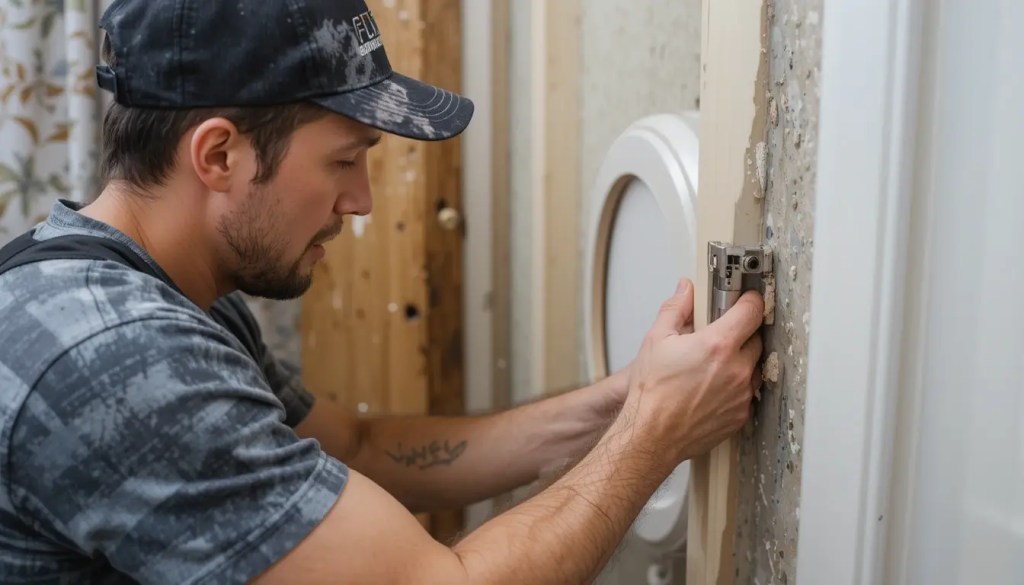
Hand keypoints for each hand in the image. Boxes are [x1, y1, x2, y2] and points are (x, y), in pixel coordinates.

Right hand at [623, 277, 763, 463]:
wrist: (652, 434)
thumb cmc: (652, 393)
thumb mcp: (656, 340)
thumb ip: (675, 309)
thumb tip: (684, 291)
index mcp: (717, 345)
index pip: (751, 311)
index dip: (750, 301)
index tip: (747, 300)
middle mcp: (735, 369)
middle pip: (756, 338)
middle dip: (741, 333)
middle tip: (719, 336)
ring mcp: (741, 394)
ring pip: (753, 367)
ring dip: (740, 361)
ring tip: (713, 366)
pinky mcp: (741, 415)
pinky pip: (748, 393)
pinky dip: (736, 387)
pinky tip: (714, 387)